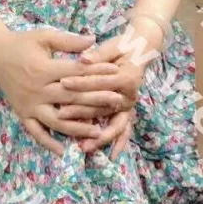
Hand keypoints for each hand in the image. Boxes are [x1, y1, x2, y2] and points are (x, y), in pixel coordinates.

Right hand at [0, 28, 128, 156]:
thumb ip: (68, 41)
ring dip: (77, 128)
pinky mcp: (23, 114)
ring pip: (56, 121)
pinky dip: (49, 143)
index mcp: (44, 69)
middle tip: (117, 101)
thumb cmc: (22, 43)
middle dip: (96, 100)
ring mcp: (30, 105)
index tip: (115, 72)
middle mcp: (37, 90)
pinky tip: (65, 151)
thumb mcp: (44, 36)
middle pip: (71, 98)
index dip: (97, 72)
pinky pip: (36, 132)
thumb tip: (93, 40)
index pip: (76, 73)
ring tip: (98, 132)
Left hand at [57, 19, 163, 154]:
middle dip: (81, 114)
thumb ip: (98, 54)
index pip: (99, 83)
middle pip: (103, 108)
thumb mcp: (112, 46)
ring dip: (99, 138)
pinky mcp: (126, 111)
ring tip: (83, 148)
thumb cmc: (123, 47)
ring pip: (114, 125)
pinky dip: (118, 143)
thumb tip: (83, 58)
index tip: (62, 83)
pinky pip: (124, 130)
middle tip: (61, 116)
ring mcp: (129, 106)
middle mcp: (130, 96)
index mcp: (126, 78)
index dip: (81, 83)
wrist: (141, 51)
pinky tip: (110, 156)